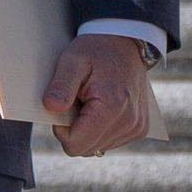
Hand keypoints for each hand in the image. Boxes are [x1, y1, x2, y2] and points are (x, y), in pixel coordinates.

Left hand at [44, 36, 157, 155]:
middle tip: (77, 101)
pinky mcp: (140, 129)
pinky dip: (101, 128)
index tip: (64, 106)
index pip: (75, 145)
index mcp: (112, 109)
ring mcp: (137, 128)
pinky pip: (110, 142)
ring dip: (88, 129)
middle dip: (75, 129)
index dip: (62, 130)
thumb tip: (51, 108)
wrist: (127, 42)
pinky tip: (102, 106)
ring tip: (91, 101)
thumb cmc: (97, 49)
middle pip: (85, 149)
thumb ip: (61, 86)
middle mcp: (129, 123)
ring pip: (97, 148)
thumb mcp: (72, 60)